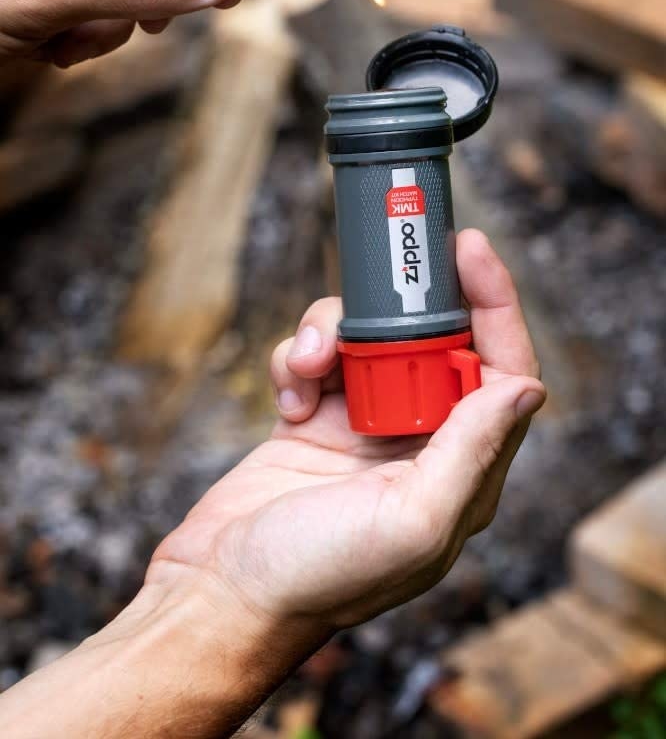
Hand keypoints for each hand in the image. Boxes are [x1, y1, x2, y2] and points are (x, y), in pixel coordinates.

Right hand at [0, 230, 545, 738]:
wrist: (222, 591)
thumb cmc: (317, 576)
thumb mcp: (411, 521)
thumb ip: (472, 452)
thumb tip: (525, 388)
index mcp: (463, 472)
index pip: (502, 371)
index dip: (496, 306)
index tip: (469, 250)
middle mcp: (422, 445)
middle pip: (433, 341)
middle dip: (400, 309)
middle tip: (376, 281)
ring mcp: (366, 428)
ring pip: (369, 339)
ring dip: (335, 333)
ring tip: (307, 363)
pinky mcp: (317, 418)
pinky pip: (319, 357)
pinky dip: (298, 360)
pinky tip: (287, 398)